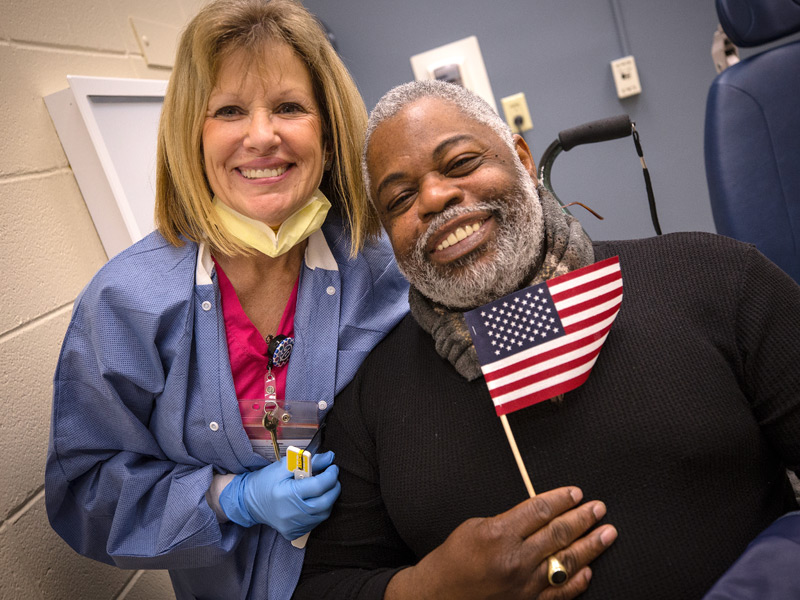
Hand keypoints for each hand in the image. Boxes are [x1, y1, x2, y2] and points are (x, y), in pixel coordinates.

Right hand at [219, 451, 340, 539]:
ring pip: (323, 514)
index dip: (331, 475)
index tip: (333, 467)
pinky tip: (314, 500)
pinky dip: (320, 510)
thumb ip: (309, 461)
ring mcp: (293, 526)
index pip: (319, 486)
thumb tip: (330, 457)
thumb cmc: (266, 481)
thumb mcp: (284, 466)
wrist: (249, 502)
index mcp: (288, 494)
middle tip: (333, 477)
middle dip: (334, 487)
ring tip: (324, 488)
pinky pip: (315, 522)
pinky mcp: (293, 533)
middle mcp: (291, 513)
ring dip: (329, 499)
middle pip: (325, 502)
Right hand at [385, 486, 615, 599]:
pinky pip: (560, 591)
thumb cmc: (454, 558)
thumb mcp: (475, 526)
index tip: (576, 493)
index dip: (561, 499)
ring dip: (590, 545)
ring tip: (607, 532)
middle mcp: (515, 559)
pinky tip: (589, 569)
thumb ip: (508, 521)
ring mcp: (524, 584)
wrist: (440, 594)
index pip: (539, 510)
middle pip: (558, 533)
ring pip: (566, 561)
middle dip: (582, 518)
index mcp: (499, 534)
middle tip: (598, 508)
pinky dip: (577, 580)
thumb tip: (538, 515)